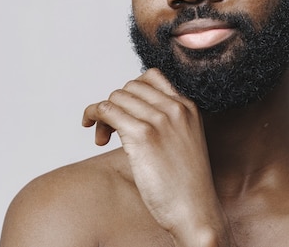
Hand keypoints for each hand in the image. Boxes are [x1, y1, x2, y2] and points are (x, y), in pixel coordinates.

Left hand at [83, 69, 235, 245]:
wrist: (195, 212)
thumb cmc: (186, 185)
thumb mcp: (185, 141)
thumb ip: (167, 121)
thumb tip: (131, 110)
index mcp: (188, 106)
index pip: (151, 77)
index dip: (131, 93)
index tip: (124, 113)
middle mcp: (175, 107)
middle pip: (130, 86)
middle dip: (115, 104)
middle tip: (109, 131)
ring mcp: (159, 119)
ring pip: (116, 96)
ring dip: (101, 113)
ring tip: (102, 137)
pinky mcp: (142, 135)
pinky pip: (106, 109)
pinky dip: (93, 115)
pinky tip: (95, 134)